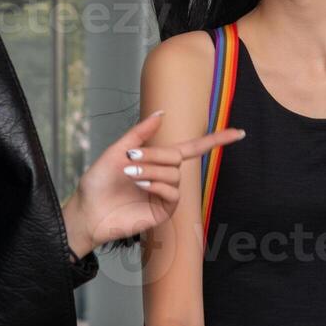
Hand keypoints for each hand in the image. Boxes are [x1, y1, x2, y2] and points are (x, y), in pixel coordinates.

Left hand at [65, 110, 245, 254]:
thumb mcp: (117, 151)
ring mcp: (165, 195)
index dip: (215, 140)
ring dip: (152, 170)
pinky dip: (158, 184)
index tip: (238, 132)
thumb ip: (140, 133)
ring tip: (130, 175)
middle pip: (178, 158)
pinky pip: (173, 193)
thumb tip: (161, 113)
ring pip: (174, 175)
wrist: (87, 210)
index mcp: (157, 161)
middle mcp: (165, 177)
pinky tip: (141, 185)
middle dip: (155, 156)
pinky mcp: (163, 212)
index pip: (192, 148)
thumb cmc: (98, 182)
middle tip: (130, 159)